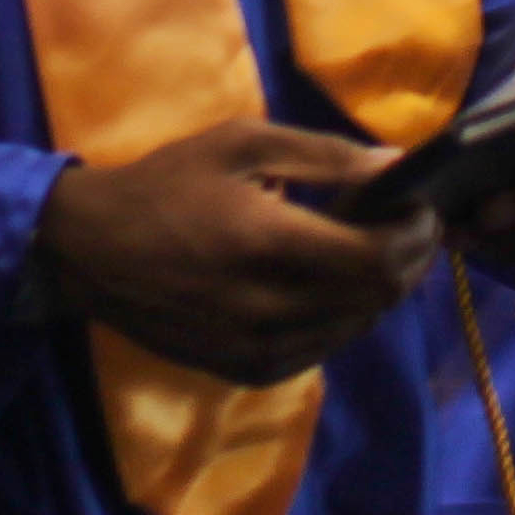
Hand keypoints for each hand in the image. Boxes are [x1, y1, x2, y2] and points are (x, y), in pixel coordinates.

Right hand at [37, 121, 435, 385]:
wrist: (90, 251)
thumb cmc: (167, 184)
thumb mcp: (241, 144)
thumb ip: (324, 156)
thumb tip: (394, 164)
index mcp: (268, 243)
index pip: (376, 258)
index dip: (415, 236)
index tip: (425, 208)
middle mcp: (268, 307)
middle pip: (376, 299)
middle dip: (408, 262)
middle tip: (411, 228)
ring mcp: (257, 348)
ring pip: (354, 329)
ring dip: (378, 292)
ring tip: (373, 251)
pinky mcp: (246, 371)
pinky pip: (321, 351)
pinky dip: (342, 319)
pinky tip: (332, 286)